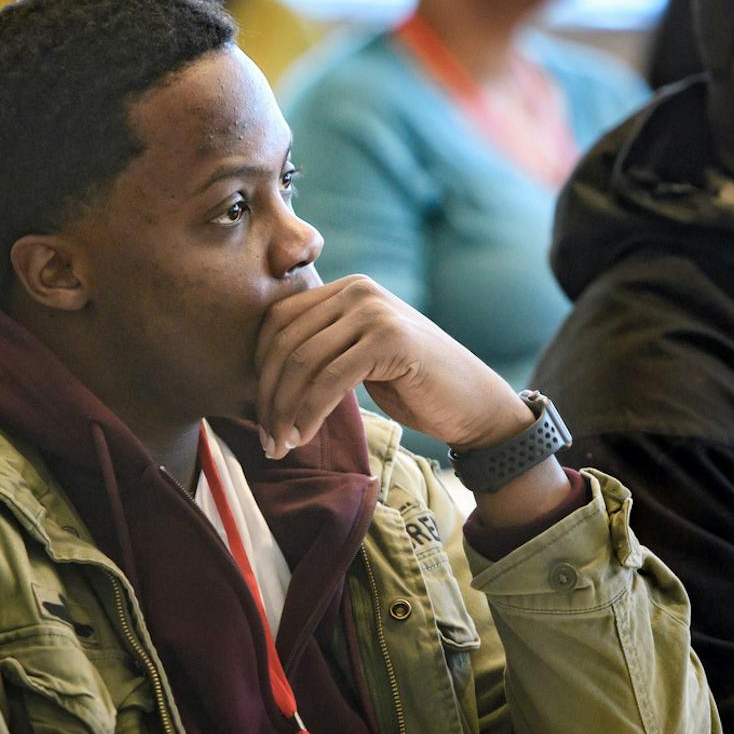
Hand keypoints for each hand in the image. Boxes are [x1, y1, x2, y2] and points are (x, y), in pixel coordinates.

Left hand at [255, 276, 527, 460]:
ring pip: (303, 361)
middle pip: (285, 341)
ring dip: (284, 409)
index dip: (260, 369)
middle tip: (267, 439)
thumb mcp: (360, 358)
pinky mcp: (388, 338)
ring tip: (281, 444)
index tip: (259, 413)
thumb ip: (324, 348)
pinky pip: (329, 379)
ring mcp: (375, 310)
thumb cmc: (415, 387)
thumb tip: (262, 375)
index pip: (279, 321)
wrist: (474, 404)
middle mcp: (359, 289)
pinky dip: (309, 412)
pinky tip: (304, 436)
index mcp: (347, 289)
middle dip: (268, 396)